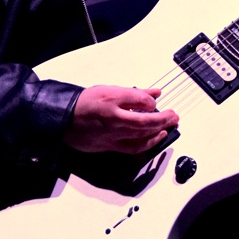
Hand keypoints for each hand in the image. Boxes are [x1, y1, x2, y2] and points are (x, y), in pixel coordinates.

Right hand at [62, 85, 178, 154]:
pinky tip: (155, 138)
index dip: (153, 103)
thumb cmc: (84, 104)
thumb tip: (154, 94)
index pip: (141, 101)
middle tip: (174, 116)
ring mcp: (112, 135)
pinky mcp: (109, 147)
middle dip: (164, 119)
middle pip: (145, 122)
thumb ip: (134, 93)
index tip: (157, 103)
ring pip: (141, 137)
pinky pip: (133, 148)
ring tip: (168, 127)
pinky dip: (147, 144)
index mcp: (112, 101)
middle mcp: (113, 119)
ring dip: (158, 132)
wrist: (63, 120)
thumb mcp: (109, 90)